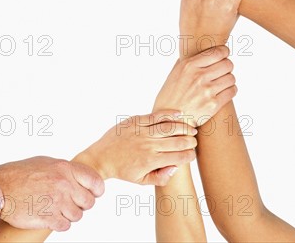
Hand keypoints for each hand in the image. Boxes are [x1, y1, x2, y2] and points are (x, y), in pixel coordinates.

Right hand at [0, 156, 103, 231]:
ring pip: (77, 216)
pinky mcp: (48, 216)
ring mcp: (56, 201)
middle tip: (68, 203)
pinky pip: (65, 225)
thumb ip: (65, 170)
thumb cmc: (21, 173)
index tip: (91, 194)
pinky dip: (59, 223)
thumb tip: (83, 177)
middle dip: (80, 204)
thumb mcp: (46, 163)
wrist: (0, 187)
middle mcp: (63, 183)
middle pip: (88, 202)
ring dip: (68, 215)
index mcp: (64, 168)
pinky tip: (49, 215)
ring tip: (55, 208)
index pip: (95, 182)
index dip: (96, 191)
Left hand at [76, 111, 196, 185]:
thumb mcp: (142, 181)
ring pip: (169, 127)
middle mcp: (148, 145)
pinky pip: (155, 116)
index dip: (190, 155)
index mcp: (151, 161)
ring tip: (191, 129)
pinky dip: (169, 114)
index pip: (179, 157)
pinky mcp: (135, 121)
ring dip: (183, 127)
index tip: (192, 154)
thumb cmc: (123, 170)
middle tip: (194, 141)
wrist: (101, 157)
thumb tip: (176, 167)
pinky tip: (179, 114)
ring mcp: (141, 131)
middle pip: (178, 141)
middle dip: (190, 141)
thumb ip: (161, 178)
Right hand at [153, 47, 237, 126]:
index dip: (224, 52)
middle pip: (228, 64)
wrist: (169, 120)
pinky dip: (230, 90)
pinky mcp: (213, 104)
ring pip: (231, 77)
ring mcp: (206, 90)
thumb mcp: (173, 74)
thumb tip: (198, 53)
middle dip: (226, 67)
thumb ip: (186, 63)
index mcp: (188, 66)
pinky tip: (223, 91)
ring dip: (228, 79)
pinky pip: (232, 91)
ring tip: (221, 82)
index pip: (218, 52)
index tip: (224, 55)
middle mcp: (198, 76)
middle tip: (222, 71)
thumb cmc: (169, 96)